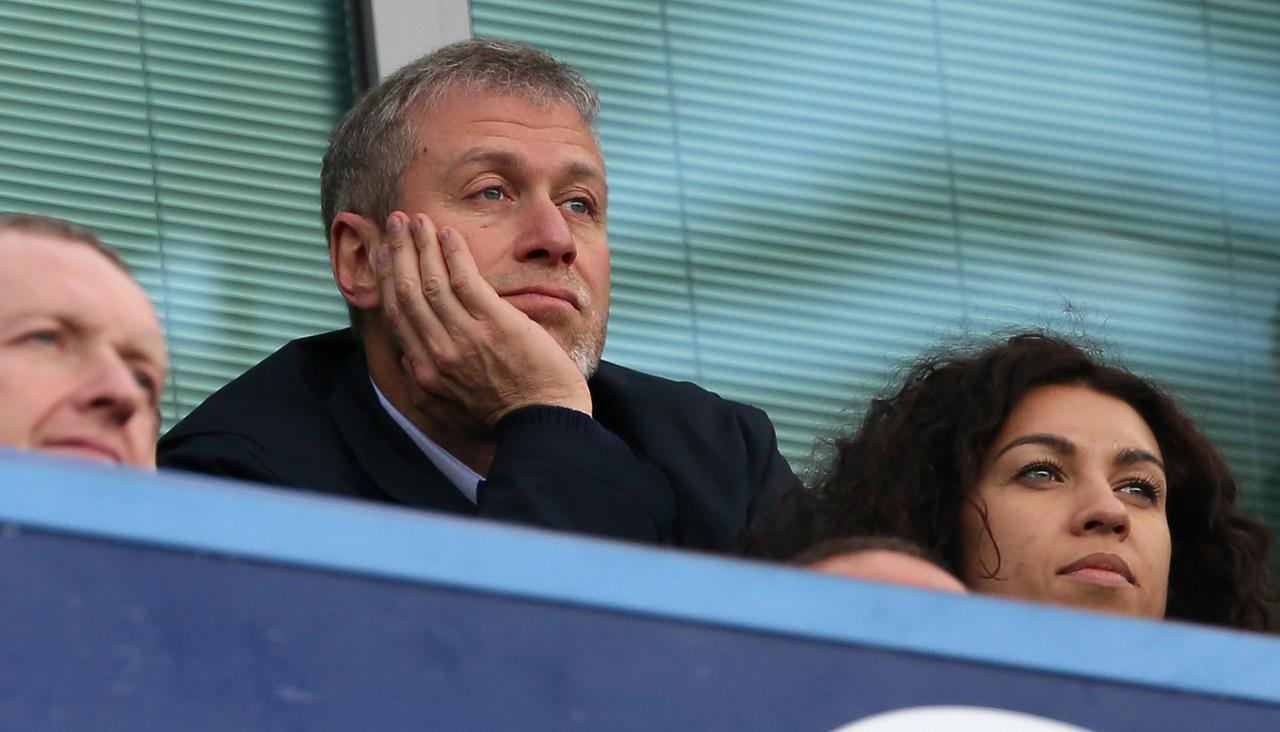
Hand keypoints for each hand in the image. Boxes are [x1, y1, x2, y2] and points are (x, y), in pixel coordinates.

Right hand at [374, 212, 591, 426]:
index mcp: (425, 371)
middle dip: (397, 253)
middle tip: (394, 224)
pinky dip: (452, 253)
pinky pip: (464, 280)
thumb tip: (408, 362)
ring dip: (421, 244)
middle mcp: (437, 351)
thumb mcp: (451, 412)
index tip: (384, 257)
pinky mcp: (495, 323)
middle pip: (406, 292)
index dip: (387, 281)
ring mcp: (465, 336)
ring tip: (416, 219)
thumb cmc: (505, 420)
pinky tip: (447, 233)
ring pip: (430, 280)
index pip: (396, 316)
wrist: (543, 425)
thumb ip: (426, 388)